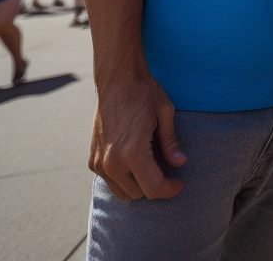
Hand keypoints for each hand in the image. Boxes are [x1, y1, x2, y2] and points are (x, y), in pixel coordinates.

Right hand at [89, 69, 185, 199]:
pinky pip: (110, 181)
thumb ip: (170, 142)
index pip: (153, 188)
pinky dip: (124, 179)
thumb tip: (180, 163)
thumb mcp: (164, 114)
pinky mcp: (92, 160)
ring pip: (122, 192)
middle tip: (169, 175)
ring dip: (139, 186)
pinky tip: (137, 162)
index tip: (178, 184)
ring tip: (154, 168)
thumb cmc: (144, 92)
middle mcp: (112, 162)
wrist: (116, 79)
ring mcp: (99, 162)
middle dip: (155, 188)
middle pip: (138, 193)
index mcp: (132, 152)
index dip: (169, 190)